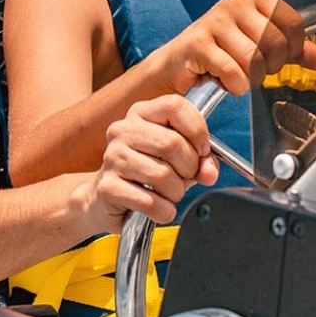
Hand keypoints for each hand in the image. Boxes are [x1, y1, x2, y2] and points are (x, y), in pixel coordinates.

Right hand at [85, 95, 220, 233]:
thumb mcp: (178, 158)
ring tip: (170, 194)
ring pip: (162, 175)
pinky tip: (159, 208)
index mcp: (141, 113)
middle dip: (189, 168)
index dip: (197, 130)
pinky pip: (150, 202)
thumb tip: (209, 173)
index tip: (202, 151)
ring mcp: (112, 157)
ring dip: (176, 192)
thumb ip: (201, 161)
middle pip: (171, 143)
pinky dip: (164, 211)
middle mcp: (123, 130)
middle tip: (186, 178)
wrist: (105, 198)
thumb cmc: (146, 172)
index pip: (175, 106)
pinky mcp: (107, 187)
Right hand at [155, 0, 315, 96]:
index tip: (276, 58)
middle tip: (253, 71)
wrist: (178, 65)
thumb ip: (293, 51)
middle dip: (269, 67)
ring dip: (250, 78)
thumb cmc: (221, 53)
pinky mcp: (198, 41)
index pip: (294, 24)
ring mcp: (215, 19)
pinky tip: (223, 79)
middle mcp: (235, 1)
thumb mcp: (261, 48)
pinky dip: (234, 85)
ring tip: (237, 75)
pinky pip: (234, 71)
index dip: (291, 50)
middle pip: (276, 43)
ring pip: (255, 59)